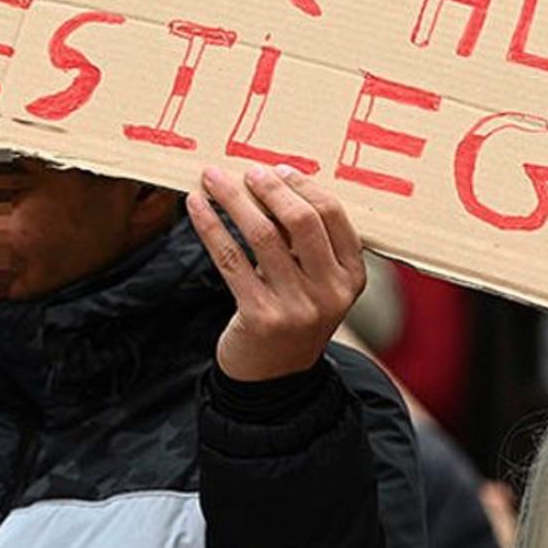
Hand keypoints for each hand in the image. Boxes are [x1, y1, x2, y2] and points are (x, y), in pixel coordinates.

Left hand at [188, 163, 367, 381]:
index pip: (333, 215)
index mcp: (352, 277)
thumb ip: (304, 243)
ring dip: (232, 199)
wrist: (273, 379)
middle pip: (301, 221)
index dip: (303, 186)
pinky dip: (210, 226)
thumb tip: (269, 181)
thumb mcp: (314, 283)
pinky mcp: (260, 316)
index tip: (276, 168)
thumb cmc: (291, 315)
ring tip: (212, 178)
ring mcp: (297, 307)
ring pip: (262, 235)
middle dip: (269, 188)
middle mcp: (331, 292)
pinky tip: (195, 206)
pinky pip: (230, 259)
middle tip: (245, 170)